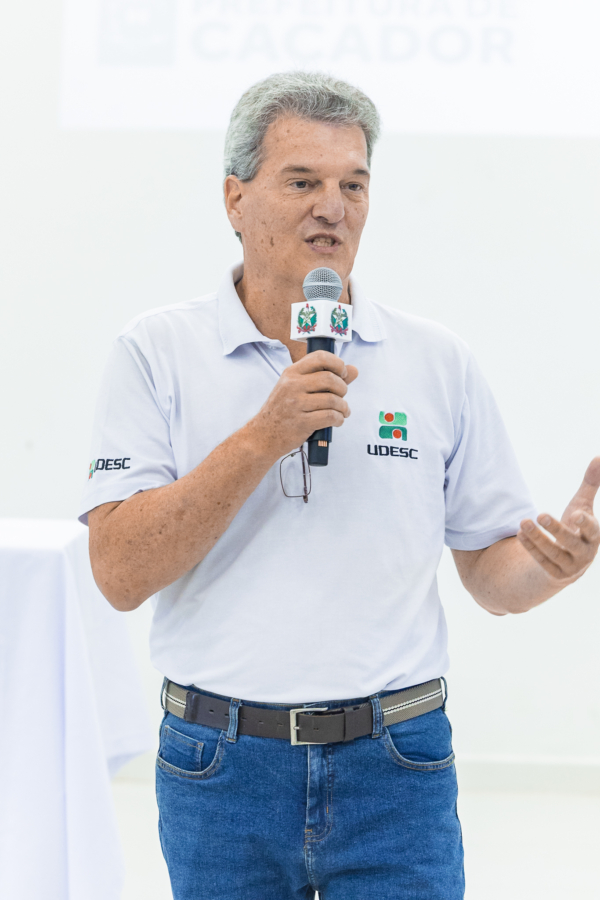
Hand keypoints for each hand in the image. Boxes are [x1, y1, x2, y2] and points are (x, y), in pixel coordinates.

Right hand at [249, 350, 358, 459]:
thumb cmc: (283, 410)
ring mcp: (296, 404)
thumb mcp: (297, 388)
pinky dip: (339, 419)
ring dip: (343, 407)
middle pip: (330, 379)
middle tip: (341, 396)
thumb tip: (353, 370)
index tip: (342, 374)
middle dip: (342, 388)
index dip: (337, 364)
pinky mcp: (301, 422)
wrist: (263, 435)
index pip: (320, 357)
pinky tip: (337, 420)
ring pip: (332, 399)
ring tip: (342, 411)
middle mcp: (292, 385)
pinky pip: (330, 416)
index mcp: (292, 373)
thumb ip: (326, 377)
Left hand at [517, 457, 599, 583]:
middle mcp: (584, 553)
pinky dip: (530, 548)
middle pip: (570, 543)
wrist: (569, 562)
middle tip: (540, 515)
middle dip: (556, 529)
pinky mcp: (554, 573)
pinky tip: (520, 533)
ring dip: (537, 538)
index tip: (575, 514)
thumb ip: (590, 485)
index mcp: (593, 536)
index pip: (593, 531)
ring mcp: (569, 566)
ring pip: (553, 553)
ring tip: (523, 522)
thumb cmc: (576, 528)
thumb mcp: (582, 506)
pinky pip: (541, 562)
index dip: (585, 524)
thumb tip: (598, 457)